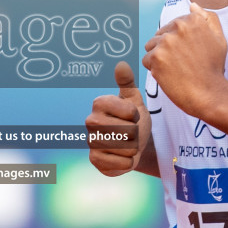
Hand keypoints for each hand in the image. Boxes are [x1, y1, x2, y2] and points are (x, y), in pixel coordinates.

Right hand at [86, 61, 150, 175]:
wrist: (133, 144)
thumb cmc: (133, 119)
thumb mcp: (134, 100)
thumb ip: (127, 82)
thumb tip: (121, 64)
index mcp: (99, 103)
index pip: (130, 111)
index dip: (137, 116)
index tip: (132, 116)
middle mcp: (90, 121)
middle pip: (127, 131)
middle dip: (136, 134)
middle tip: (131, 133)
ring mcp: (91, 141)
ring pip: (126, 148)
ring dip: (133, 148)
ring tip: (127, 144)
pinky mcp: (94, 160)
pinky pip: (121, 163)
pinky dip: (127, 162)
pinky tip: (122, 157)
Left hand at [142, 2, 227, 117]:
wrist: (209, 93)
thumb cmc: (214, 68)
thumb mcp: (219, 38)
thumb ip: (207, 18)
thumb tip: (192, 5)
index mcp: (192, 20)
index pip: (173, 26)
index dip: (179, 42)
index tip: (189, 53)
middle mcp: (178, 27)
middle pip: (160, 35)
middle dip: (167, 48)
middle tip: (183, 63)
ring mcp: (166, 42)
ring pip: (151, 46)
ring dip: (159, 58)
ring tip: (175, 68)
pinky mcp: (156, 58)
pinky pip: (146, 60)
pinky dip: (155, 69)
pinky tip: (169, 75)